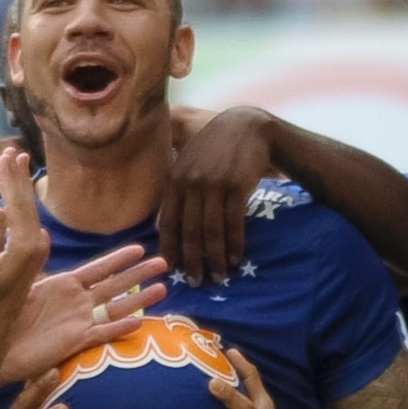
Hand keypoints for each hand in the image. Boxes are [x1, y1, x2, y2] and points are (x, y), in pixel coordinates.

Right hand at [0, 151, 48, 335]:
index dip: (10, 178)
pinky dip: (21, 201)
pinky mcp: (34, 253)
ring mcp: (37, 249)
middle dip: (18, 176)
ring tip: (17, 163)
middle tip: (13, 150)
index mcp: (25, 245)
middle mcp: (37, 244)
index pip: (17, 203)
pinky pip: (28, 219)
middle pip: (26, 202)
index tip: (6, 155)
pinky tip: (17, 195)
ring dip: (21, 186)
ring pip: (29, 209)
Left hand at [3, 244, 168, 380]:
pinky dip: (120, 328)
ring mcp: (80, 321)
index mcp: (65, 285)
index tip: (140, 248)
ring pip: (116, 308)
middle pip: (115, 285)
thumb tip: (40, 232)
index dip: (119, 259)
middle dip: (139, 274)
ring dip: (139, 299)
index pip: (99, 268)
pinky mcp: (76, 341)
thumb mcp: (23, 284)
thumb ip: (36, 262)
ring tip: (163, 289)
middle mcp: (78, 302)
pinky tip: (139, 322)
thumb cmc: (8, 315)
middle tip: (164, 263)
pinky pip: (102, 333)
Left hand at [159, 106, 275, 284]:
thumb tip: (159, 225)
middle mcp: (191, 183)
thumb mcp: (188, 162)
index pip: (167, 222)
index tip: (170, 270)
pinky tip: (235, 258)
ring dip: (215, 258)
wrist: (248, 126)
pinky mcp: (236, 186)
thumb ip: (175, 191)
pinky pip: (233, 223)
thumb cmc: (215, 147)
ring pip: (211, 231)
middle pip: (189, 231)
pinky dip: (234, 244)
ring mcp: (214, 184)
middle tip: (195, 283)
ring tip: (219, 276)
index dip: (169, 248)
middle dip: (192, 261)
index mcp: (175, 179)